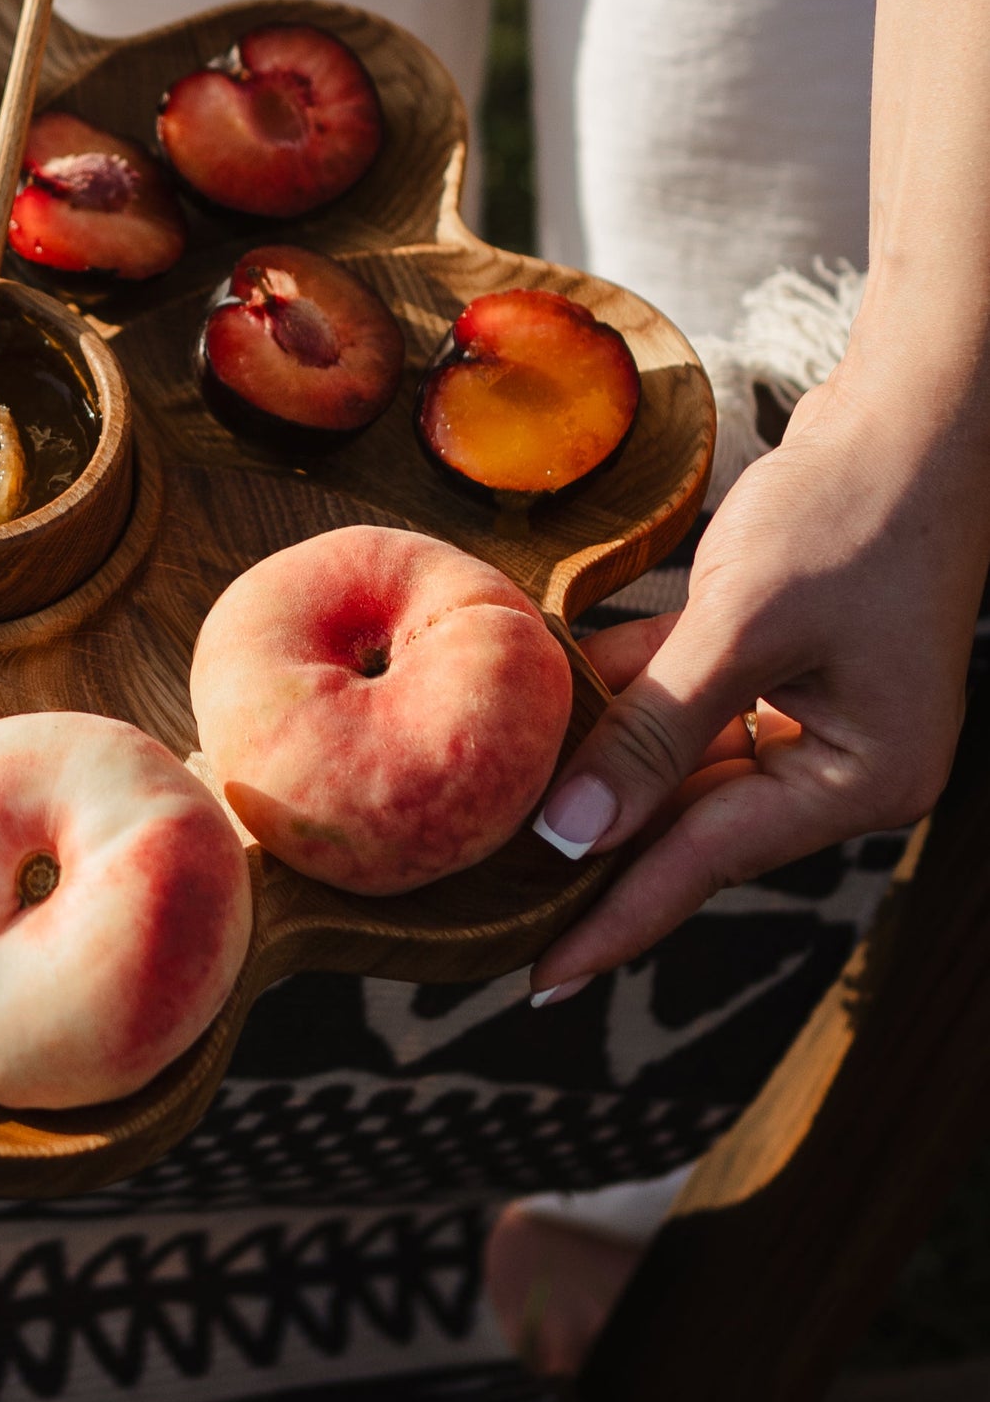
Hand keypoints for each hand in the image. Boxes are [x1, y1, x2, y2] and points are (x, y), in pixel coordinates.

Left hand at [528, 367, 989, 1002]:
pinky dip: (618, 695)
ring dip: (593, 764)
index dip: (613, 917)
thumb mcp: (744, 627)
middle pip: (687, 822)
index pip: (706, 863)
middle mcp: (837, 764)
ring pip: (673, 759)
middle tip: (492, 904)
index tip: (537, 980)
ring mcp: (806, 713)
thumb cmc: (849, 517)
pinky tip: (541, 700)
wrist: (908, 421)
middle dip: (592, 847)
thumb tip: (571, 834)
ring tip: (494, 815)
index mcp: (860, 781)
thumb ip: (654, 733)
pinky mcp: (774, 662)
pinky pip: (678, 697)